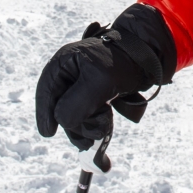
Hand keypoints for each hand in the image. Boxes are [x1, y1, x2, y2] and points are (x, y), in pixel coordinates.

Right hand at [34, 6, 173, 148]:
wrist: (148, 59)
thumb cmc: (123, 63)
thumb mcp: (99, 82)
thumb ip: (76, 103)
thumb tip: (61, 122)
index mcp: (63, 63)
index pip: (46, 91)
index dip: (44, 114)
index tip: (49, 133)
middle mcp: (68, 75)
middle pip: (60, 110)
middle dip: (78, 123)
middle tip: (99, 125)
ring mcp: (79, 88)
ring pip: (74, 119)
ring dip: (90, 126)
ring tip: (108, 119)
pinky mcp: (92, 98)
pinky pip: (87, 120)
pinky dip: (96, 126)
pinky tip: (107, 127)